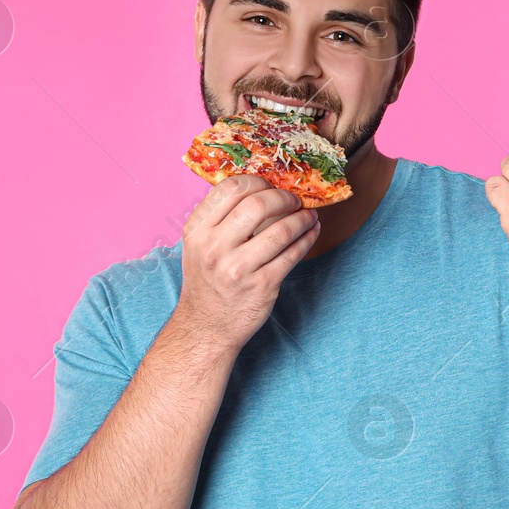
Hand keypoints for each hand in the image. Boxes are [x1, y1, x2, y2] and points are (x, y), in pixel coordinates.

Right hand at [173, 175, 319, 351]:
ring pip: (281, 230)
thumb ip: (220, 217)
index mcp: (197, 230)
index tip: (270, 185)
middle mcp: (214, 247)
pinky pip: (292, 254)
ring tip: (308, 215)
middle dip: (284, 197)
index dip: (257, 181)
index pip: (230, 188)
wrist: (206, 327)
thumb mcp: (199, 245)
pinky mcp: (262, 286)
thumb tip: (260, 188)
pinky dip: (307, 239)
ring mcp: (238, 268)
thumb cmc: (207, 280)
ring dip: (301, 218)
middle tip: (294, 200)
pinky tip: (311, 232)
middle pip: (258, 204)